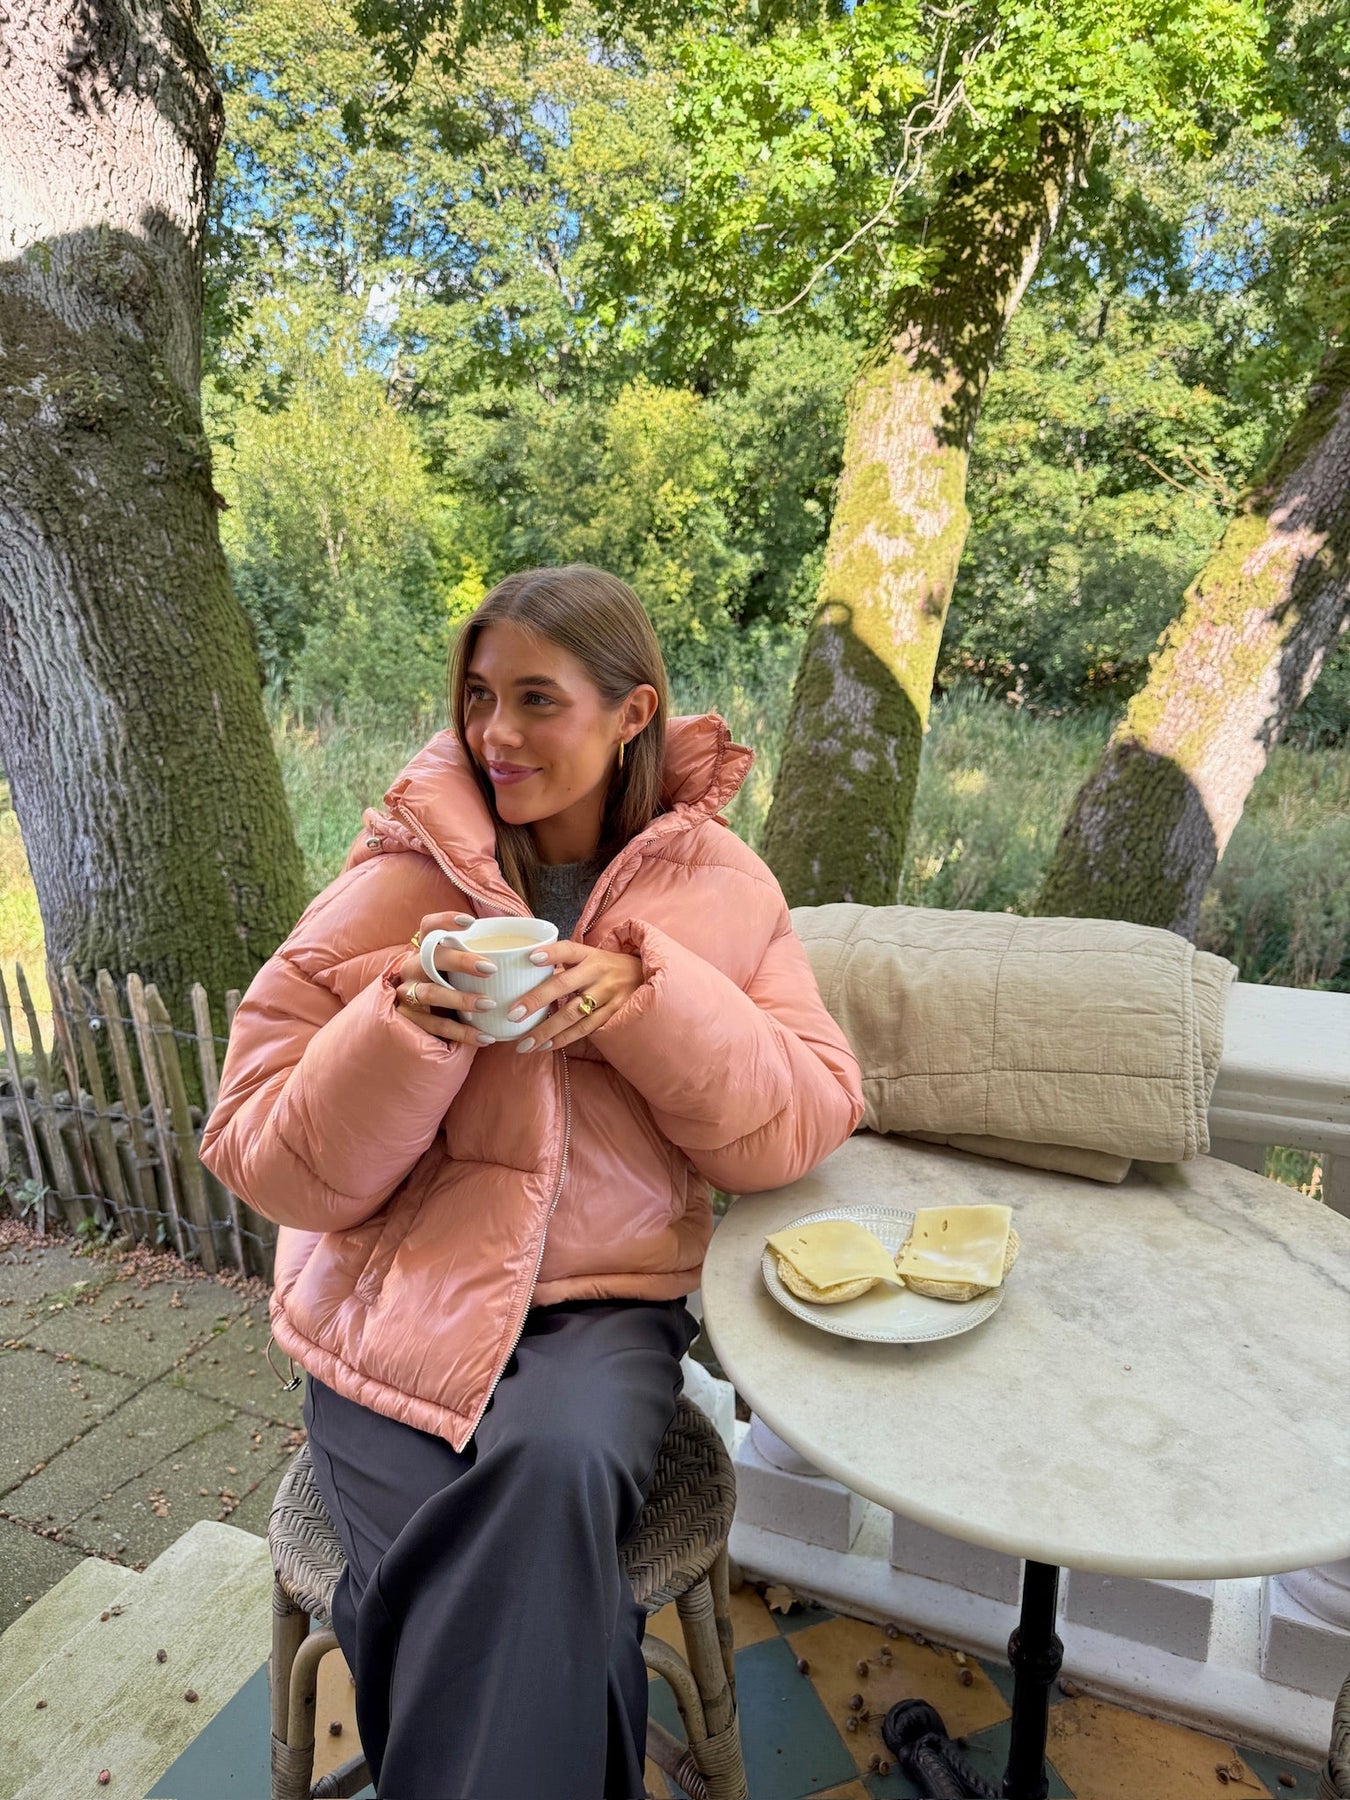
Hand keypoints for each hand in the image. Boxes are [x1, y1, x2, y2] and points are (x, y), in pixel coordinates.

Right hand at [391, 911, 526, 1047]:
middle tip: (490, 968)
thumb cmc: (449, 991)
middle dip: (460, 961)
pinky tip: (485, 1036)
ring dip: (461, 999)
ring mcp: (406, 994)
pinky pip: (436, 1025)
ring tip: (489, 1004)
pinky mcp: (408, 1019)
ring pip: (430, 993)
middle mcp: (411, 969)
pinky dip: (462, 1032)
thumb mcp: (457, 973)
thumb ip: (477, 961)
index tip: (470, 922)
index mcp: (424, 951)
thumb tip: (524, 951)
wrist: (420, 1027)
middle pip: (430, 958)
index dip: (445, 920)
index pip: (428, 927)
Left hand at [506, 940, 643, 1053]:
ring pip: (573, 1014)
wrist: (646, 977)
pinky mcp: (615, 1014)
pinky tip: (547, 1046)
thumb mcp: (589, 958)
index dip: (551, 953)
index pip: (568, 949)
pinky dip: (564, 1039)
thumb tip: (524, 979)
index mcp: (589, 955)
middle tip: (513, 1014)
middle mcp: (598, 972)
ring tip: (525, 1043)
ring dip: (547, 1030)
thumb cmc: (607, 968)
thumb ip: (562, 967)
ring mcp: (608, 994)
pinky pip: (586, 1029)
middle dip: (537, 1000)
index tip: (530, 958)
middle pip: (564, 985)